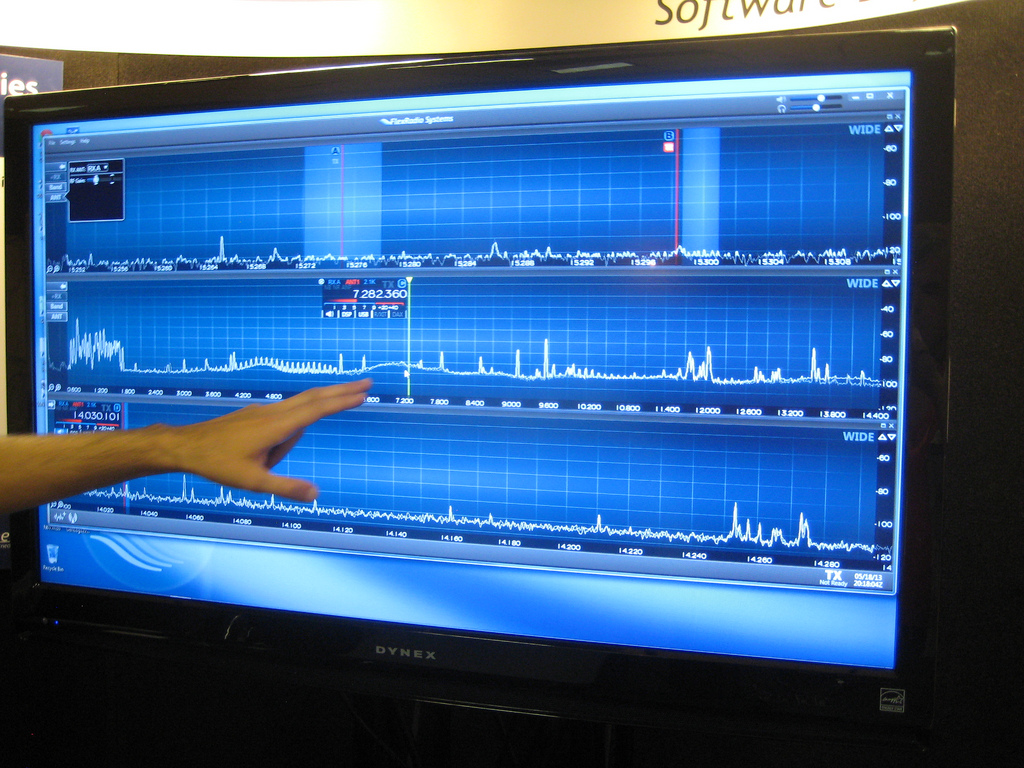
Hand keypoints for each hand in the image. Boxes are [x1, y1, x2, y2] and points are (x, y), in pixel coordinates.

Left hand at [169, 379, 371, 501]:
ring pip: (293, 417)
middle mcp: (272, 413)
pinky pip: (280, 423)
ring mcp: (263, 412)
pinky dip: (286, 433)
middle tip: (367, 382)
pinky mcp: (256, 416)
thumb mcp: (253, 482)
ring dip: (291, 441)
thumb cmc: (217, 464)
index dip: (341, 401)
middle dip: (341, 390)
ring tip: (258, 466)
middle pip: (314, 397)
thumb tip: (316, 494)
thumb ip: (286, 488)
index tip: (363, 392)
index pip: (316, 409)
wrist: (185, 446)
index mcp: (275, 425)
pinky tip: (264, 454)